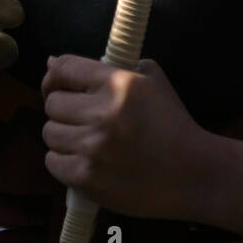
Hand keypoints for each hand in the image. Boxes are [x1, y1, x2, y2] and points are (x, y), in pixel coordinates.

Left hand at [40, 55, 207, 219]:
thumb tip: (53, 63)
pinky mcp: (87, 179)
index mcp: (118, 83)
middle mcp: (102, 113)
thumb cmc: (171, 123)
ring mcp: (92, 148)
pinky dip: (64, 161)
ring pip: (49, 134)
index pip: (64, 68)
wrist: (192, 173)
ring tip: (83, 140)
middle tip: (79, 117)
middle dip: (63, 108)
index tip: (56, 84)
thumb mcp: (151, 80)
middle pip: (52, 104)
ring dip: (63, 135)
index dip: (53, 76)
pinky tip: (83, 160)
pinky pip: (53, 163)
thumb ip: (110, 66)